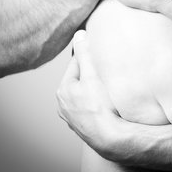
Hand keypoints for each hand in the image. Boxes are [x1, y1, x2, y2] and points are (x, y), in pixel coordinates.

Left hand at [56, 31, 123, 159]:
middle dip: (89, 75)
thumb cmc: (100, 106)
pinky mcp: (80, 125)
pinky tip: (103, 105)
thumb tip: (79, 34)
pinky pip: (86, 108)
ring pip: (81, 95)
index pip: (75, 64)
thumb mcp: (92, 75)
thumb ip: (85, 53)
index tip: (99, 58)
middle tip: (104, 76)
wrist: (109, 137)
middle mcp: (63, 104)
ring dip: (91, 90)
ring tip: (105, 91)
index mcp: (63, 89)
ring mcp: (71, 116)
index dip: (88, 59)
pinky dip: (92, 104)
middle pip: (78, 80)